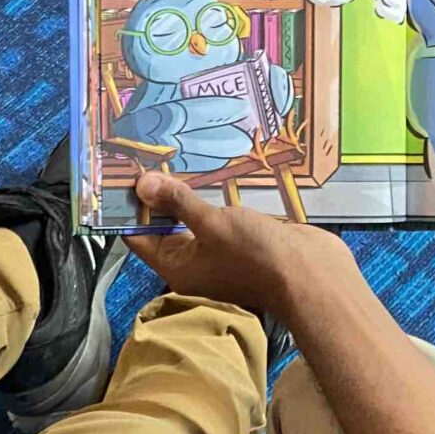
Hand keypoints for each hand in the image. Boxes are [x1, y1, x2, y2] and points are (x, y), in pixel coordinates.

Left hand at [125, 170, 357, 316]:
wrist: (309, 275)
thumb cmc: (255, 255)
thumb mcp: (211, 223)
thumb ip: (177, 202)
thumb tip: (142, 184)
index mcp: (177, 267)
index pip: (139, 238)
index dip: (130, 209)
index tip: (125, 175)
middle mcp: (194, 263)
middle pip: (165, 228)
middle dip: (158, 197)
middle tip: (150, 158)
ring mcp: (219, 254)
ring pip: (193, 221)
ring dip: (187, 196)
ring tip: (177, 159)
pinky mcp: (241, 242)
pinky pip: (218, 219)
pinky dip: (213, 200)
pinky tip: (212, 174)